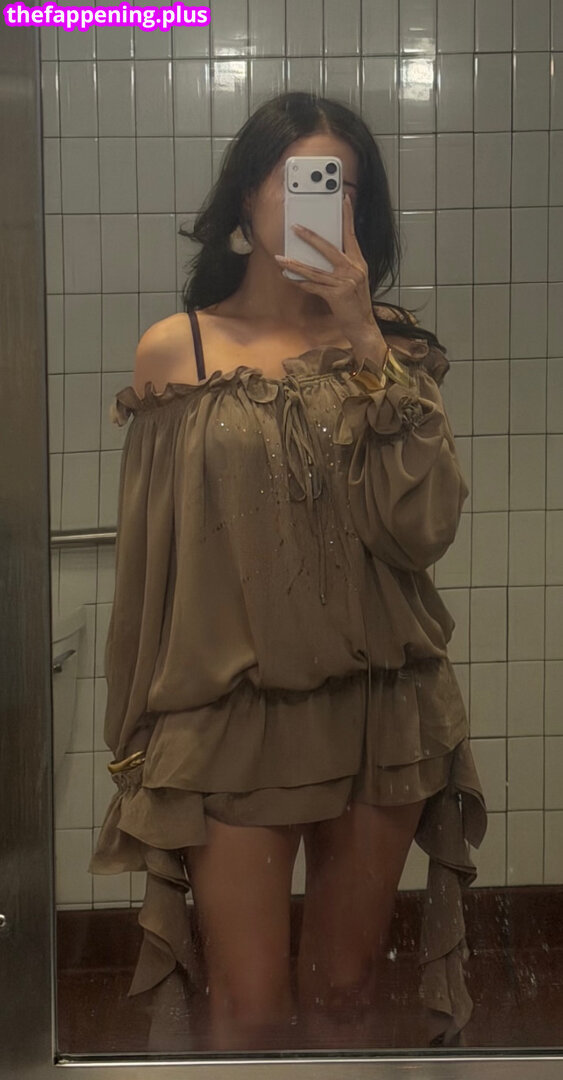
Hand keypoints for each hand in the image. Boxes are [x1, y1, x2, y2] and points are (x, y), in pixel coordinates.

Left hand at [274, 193, 384, 347]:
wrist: (362, 325)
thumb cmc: (355, 303)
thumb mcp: (354, 280)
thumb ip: (342, 266)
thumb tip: (323, 254)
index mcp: (358, 262)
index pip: (351, 235)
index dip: (348, 216)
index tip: (344, 199)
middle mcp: (353, 269)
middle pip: (328, 248)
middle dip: (310, 237)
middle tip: (295, 227)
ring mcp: (345, 282)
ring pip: (315, 269)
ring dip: (295, 264)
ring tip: (280, 258)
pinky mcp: (336, 295)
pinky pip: (313, 286)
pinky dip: (300, 282)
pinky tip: (288, 278)